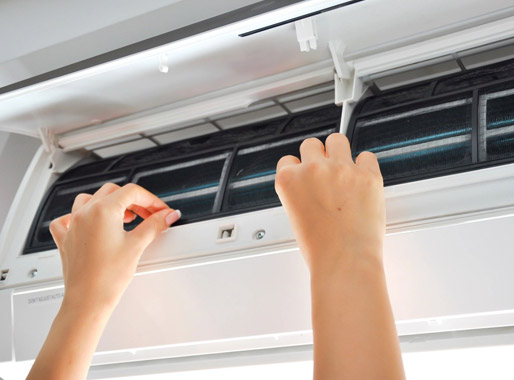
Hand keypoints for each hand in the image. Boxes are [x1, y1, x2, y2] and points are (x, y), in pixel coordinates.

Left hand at [50, 183, 180, 310]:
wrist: (88, 300)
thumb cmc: (107, 277)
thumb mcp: (137, 246)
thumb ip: (155, 225)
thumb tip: (167, 216)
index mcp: (103, 210)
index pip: (132, 192)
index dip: (151, 199)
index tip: (160, 210)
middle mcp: (85, 213)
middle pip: (114, 192)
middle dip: (134, 200)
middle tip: (149, 214)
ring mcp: (73, 224)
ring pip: (90, 199)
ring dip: (109, 202)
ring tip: (124, 216)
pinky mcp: (66, 238)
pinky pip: (67, 218)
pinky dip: (79, 215)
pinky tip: (89, 222)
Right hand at [275, 133, 384, 275]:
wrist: (345, 261)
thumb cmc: (320, 248)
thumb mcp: (295, 217)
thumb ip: (300, 193)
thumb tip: (312, 185)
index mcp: (289, 180)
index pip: (288, 160)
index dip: (298, 168)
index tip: (305, 176)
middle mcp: (312, 170)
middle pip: (311, 144)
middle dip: (317, 156)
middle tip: (325, 172)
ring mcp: (340, 169)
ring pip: (337, 140)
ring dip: (339, 151)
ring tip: (344, 168)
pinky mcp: (367, 174)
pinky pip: (367, 156)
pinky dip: (365, 165)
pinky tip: (362, 178)